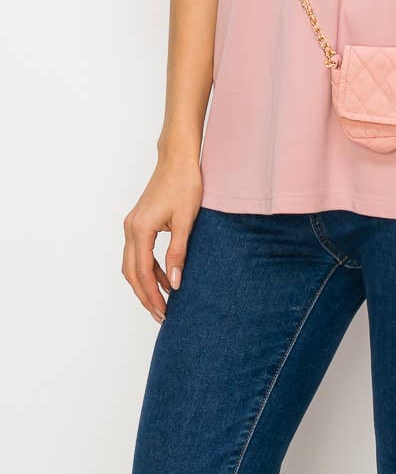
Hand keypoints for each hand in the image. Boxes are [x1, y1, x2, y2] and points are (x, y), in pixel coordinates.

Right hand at [122, 156, 202, 322]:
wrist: (178, 158)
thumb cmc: (185, 183)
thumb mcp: (186, 221)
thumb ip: (178, 253)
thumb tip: (175, 283)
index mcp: (140, 229)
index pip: (141, 273)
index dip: (152, 295)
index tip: (163, 313)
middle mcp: (131, 228)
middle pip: (131, 272)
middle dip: (145, 296)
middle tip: (161, 315)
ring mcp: (132, 223)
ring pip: (132, 263)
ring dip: (145, 283)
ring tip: (163, 301)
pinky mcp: (139, 220)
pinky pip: (138, 252)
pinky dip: (148, 268)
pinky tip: (165, 277)